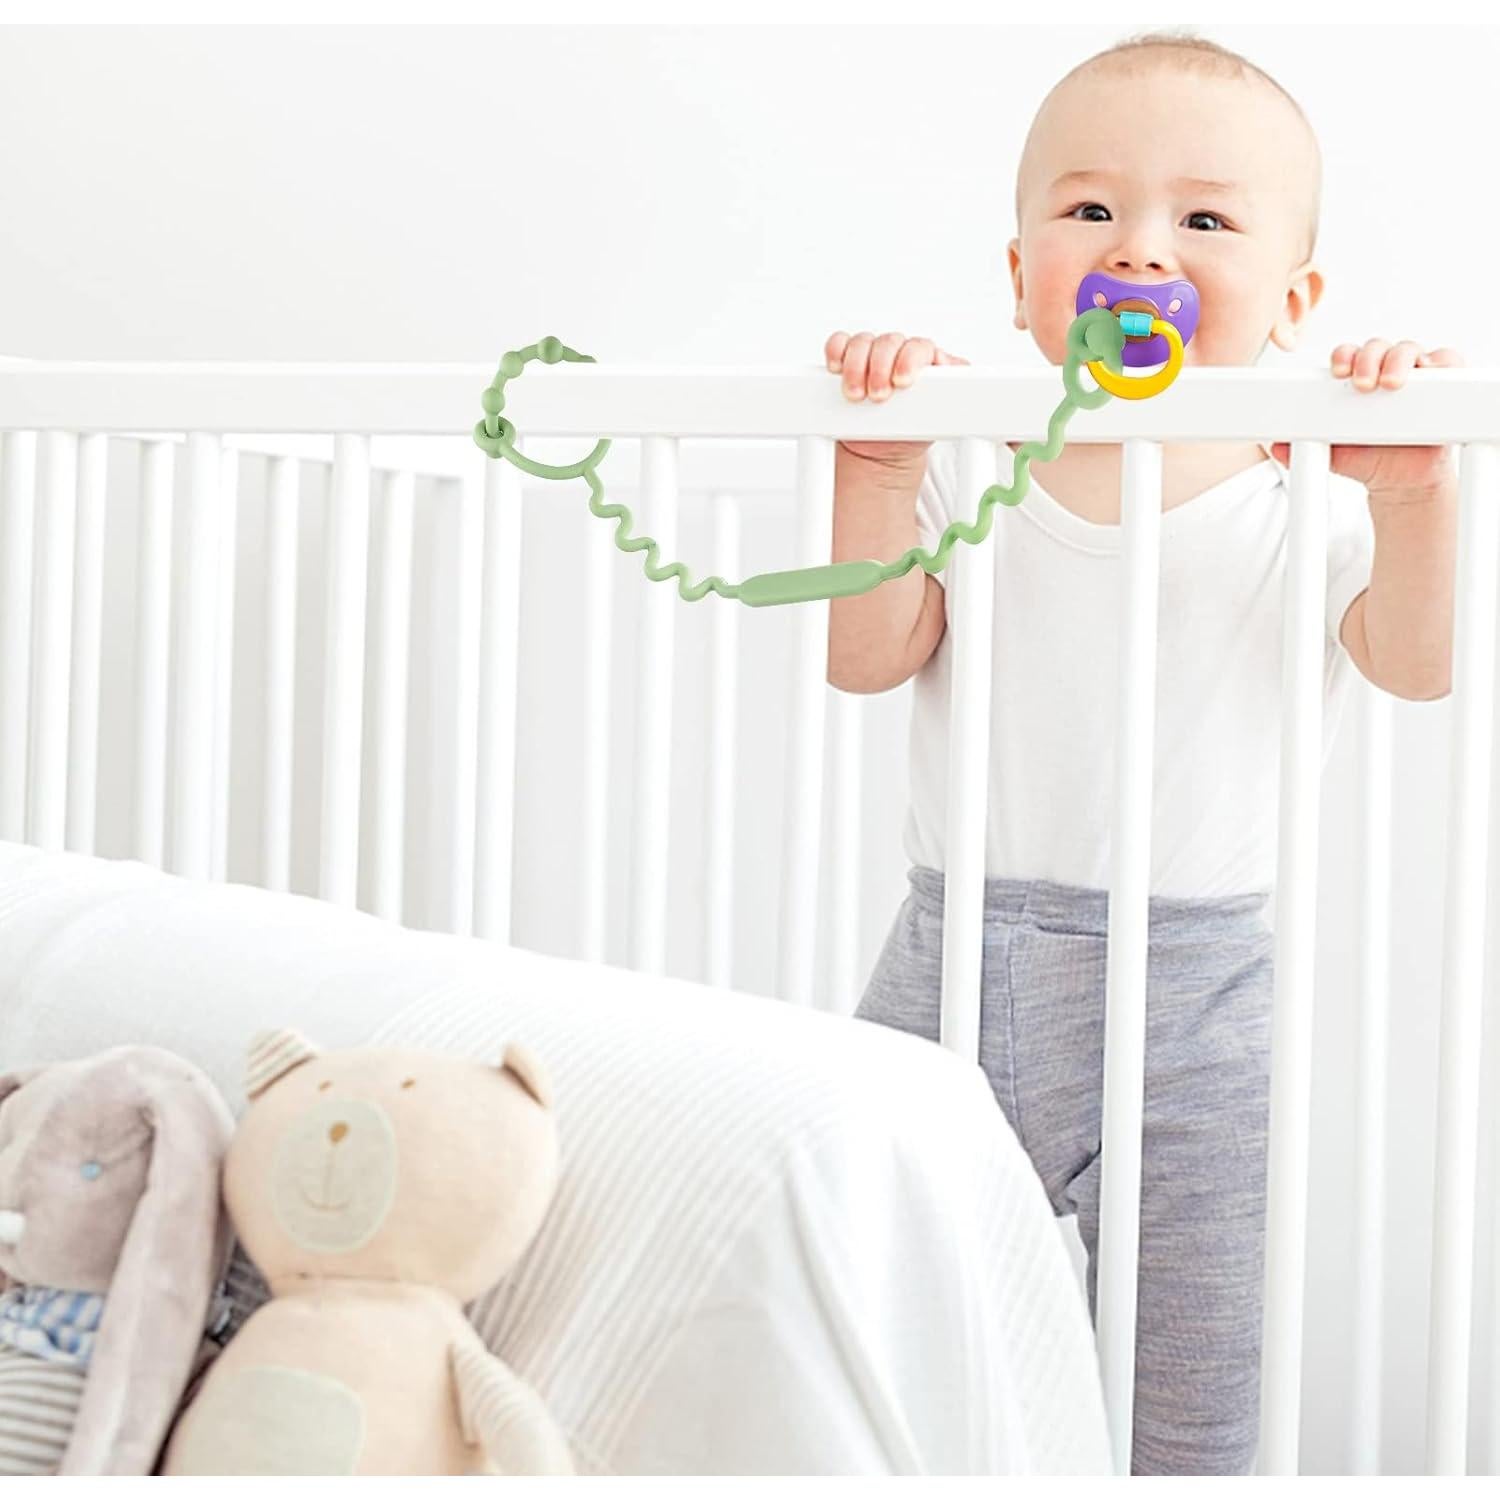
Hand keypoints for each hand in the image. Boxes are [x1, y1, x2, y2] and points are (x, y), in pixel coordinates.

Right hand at [825, 331, 967, 468]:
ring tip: (856, 394)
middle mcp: (899, 353)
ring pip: (863, 342)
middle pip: (889, 342)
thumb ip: (955, 399)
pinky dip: (836, 351)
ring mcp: (872, 355)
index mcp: (926, 360)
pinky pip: (840, 343)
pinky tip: (836, 367)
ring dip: (856, 367)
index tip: (902, 382)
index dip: (910, 361)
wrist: (886, 447)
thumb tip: (975, 393)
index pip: (920, 347)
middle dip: (880, 369)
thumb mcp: (942, 417)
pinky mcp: (848, 361)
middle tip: (877, 396)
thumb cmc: (915, 429)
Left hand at [1269, 340, 1461, 496]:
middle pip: (1377, 347)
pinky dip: (1441, 361)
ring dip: (1399, 360)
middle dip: (1368, 359)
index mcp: (1354, 379)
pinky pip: (1447, 361)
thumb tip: (1275, 446)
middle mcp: (1384, 369)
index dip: (1342, 357)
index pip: (1348, 356)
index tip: (1336, 373)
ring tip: (1391, 384)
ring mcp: (1415, 374)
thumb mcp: (1332, 455)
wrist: (1398, 480)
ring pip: (1409, 350)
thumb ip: (1303, 449)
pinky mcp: (1443, 383)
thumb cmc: (1365, 457)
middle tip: (1363, 384)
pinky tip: (1430, 372)